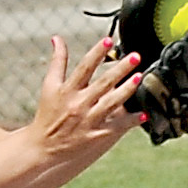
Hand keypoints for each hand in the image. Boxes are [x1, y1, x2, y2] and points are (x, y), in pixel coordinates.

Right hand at [25, 35, 139, 162]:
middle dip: (120, 68)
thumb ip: (57, 62)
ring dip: (127, 89)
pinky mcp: (97, 136)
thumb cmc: (47, 115)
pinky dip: (131, 120)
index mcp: (67, 90)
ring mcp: (89, 120)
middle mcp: (79, 104)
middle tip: (135, 56)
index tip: (109, 40)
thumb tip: (57, 38)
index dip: (97, 53)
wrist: (43, 149)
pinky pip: (118, 126)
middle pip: (103, 83)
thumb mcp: (49, 87)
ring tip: (139, 77)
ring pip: (112, 103)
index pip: (84, 67)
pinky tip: (144, 114)